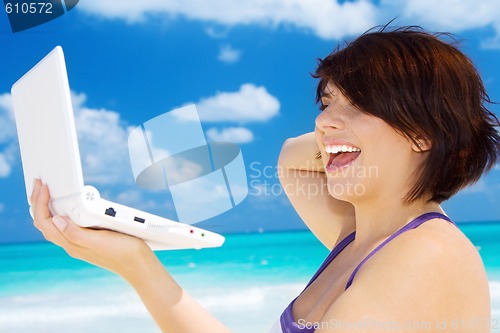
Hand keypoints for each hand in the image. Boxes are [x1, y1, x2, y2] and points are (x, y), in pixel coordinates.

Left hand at [30, 179, 152, 277]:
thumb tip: (56, 219)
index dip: (40, 202)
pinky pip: (65, 226)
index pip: (44, 222)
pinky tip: (67, 207)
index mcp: (71, 244)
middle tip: (38, 183)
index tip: (44, 185)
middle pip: (44, 223)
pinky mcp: (89, 240)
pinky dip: (60, 213)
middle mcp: (72, 244)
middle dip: (37, 202)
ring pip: (53, 225)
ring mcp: (79, 242)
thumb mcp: (99, 240)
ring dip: (46, 207)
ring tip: (45, 192)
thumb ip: (76, 233)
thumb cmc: (123, 252)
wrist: (138, 264)